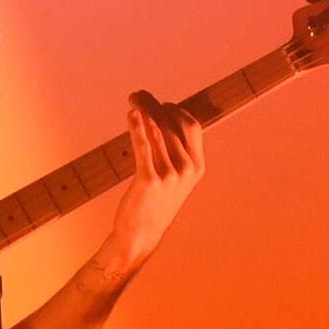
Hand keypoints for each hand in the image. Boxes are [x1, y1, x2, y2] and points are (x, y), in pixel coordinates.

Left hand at [102, 89, 205, 261]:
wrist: (142, 234)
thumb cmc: (155, 203)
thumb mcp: (174, 178)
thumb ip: (174, 152)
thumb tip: (161, 121)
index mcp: (196, 167)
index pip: (191, 126)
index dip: (174, 110)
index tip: (158, 103)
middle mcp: (186, 169)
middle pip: (171, 125)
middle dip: (154, 105)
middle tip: (138, 94)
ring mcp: (169, 175)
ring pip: (157, 132)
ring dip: (143, 110)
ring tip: (132, 99)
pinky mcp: (149, 180)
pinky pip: (143, 147)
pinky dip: (137, 127)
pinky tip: (131, 115)